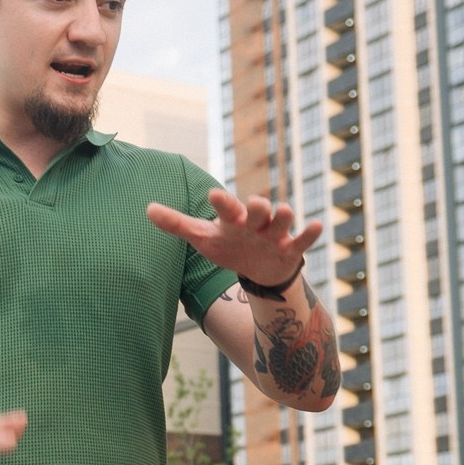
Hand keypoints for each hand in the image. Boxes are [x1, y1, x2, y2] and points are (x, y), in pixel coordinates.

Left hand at [145, 190, 322, 292]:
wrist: (259, 268)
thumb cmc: (229, 246)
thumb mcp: (203, 237)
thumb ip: (177, 224)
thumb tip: (147, 209)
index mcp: (233, 219)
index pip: (226, 207)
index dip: (220, 202)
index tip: (212, 195)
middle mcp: (255, 223)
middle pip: (258, 209)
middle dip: (257, 206)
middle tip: (254, 203)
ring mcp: (275, 235)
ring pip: (282, 220)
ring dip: (284, 215)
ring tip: (285, 209)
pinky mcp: (291, 249)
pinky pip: (303, 240)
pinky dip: (309, 233)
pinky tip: (316, 225)